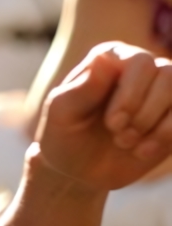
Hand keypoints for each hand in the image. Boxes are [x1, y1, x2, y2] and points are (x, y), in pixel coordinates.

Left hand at [34, 42, 171, 191]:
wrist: (79, 168)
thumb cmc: (65, 132)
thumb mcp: (64, 112)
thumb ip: (84, 87)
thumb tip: (105, 58)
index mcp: (111, 57)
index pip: (140, 61)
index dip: (132, 94)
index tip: (112, 124)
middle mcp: (141, 67)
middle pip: (168, 75)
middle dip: (144, 113)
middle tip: (117, 134)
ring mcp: (161, 91)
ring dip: (156, 126)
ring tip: (125, 143)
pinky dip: (167, 137)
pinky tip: (142, 152)